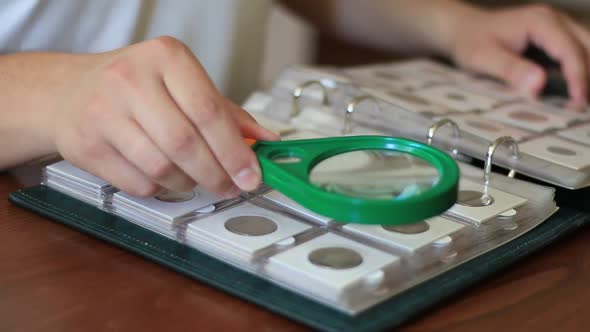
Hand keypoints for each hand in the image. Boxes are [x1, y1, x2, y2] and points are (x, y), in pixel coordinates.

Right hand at [51, 36, 277, 197]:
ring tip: (196, 179)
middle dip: (216, 174)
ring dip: (188, 183)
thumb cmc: (134, 86)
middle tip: (231, 186)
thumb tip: (265, 139)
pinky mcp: (87, 146)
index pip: (209, 111)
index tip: (252, 174)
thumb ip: (225, 111)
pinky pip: (138, 183)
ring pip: (162, 168)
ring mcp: (104, 113)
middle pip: (185, 143)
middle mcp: (131, 80)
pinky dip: (160, 188)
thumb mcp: (181, 83)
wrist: (67, 92)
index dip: (235, 151)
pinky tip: (165, 177)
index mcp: (165, 58)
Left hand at [448, 4, 589, 107]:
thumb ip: (510, 70)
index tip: (577, 102)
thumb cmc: (470, 43)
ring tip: (580, 103)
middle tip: (583, 106)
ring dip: (586, 75)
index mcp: (540, 22)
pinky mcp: (554, 40)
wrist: (463, 30)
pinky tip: (573, 94)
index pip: (570, 50)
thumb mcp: (482, 58)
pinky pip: (575, 55)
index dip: (578, 77)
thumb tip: (538, 86)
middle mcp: (554, 21)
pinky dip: (578, 73)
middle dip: (588, 76)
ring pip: (586, 50)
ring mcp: (557, 29)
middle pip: (587, 47)